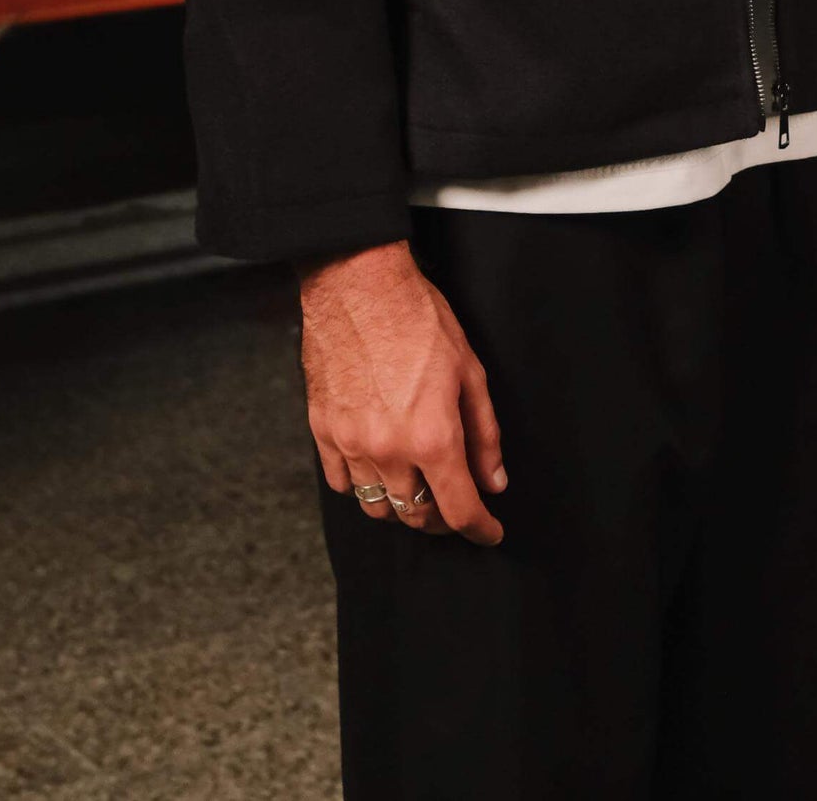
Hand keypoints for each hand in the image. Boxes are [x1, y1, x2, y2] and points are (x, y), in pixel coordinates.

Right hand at [299, 239, 506, 543]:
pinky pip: (342, 482)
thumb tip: (493, 480)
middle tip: (457, 506)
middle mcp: (389, 451)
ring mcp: (351, 444)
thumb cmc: (418, 317)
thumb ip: (484, 433)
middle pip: (416, 516)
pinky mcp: (323, 431)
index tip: (488, 532)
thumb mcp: (470, 370)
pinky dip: (363, 485)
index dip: (479, 529)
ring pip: (377, 506)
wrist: (358, 284)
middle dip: (443, 520)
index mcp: (432, 437)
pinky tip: (379, 467)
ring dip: (402, 507)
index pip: (459, 509)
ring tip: (419, 488)